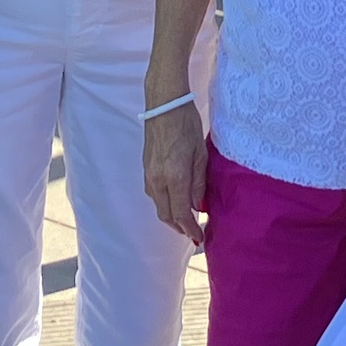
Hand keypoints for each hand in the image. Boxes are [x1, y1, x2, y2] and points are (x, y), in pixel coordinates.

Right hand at [144, 100, 208, 248]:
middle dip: (180, 228)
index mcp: (174, 177)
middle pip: (166, 215)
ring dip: (171, 217)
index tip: (200, 239)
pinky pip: (154, 194)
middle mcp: (158, 180)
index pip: (181, 214)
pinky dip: (165, 204)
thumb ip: (198, 184)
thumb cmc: (187, 126)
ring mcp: (149, 175)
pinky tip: (175, 202)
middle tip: (193, 234)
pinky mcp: (145, 169)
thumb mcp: (200, 156)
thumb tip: (199, 207)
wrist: (164, 105)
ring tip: (186, 221)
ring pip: (158, 206)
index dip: (190, 230)